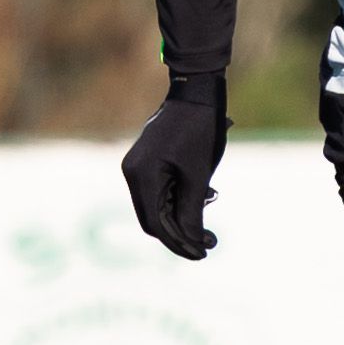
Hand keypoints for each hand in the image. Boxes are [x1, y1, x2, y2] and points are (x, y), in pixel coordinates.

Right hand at [121, 77, 227, 258]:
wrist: (195, 91)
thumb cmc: (199, 129)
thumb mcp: (198, 175)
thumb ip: (192, 210)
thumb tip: (193, 241)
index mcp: (141, 176)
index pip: (155, 224)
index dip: (179, 243)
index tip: (203, 253)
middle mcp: (132, 173)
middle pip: (152, 219)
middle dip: (181, 234)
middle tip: (211, 242)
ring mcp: (137, 167)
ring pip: (156, 208)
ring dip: (180, 218)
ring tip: (210, 219)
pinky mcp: (146, 162)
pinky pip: (158, 192)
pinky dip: (178, 201)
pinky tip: (203, 198)